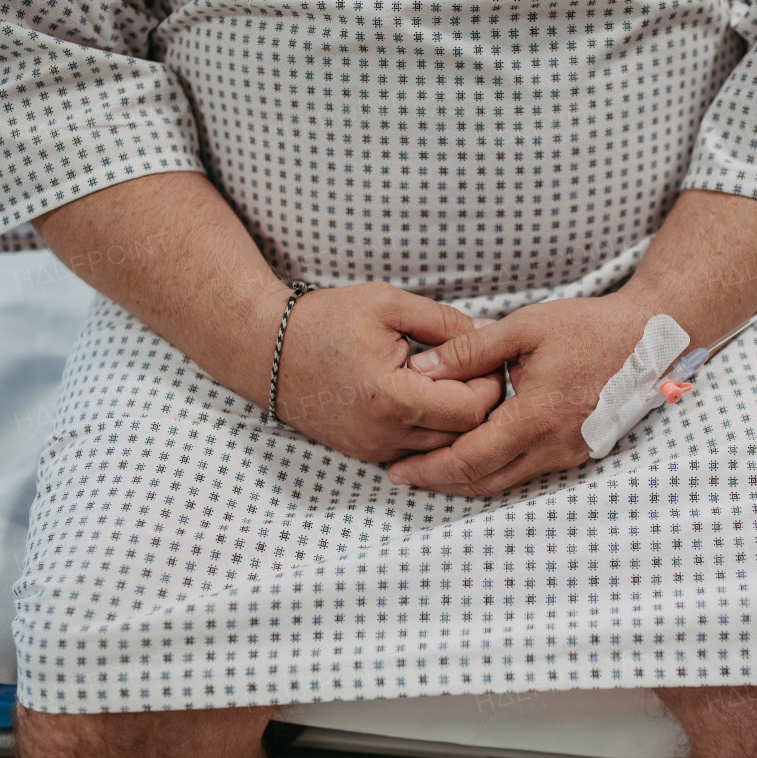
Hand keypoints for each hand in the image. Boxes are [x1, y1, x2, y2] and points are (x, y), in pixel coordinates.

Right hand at [268, 281, 504, 462]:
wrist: (266, 351)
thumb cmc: (326, 320)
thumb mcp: (390, 304)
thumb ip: (445, 323)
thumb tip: (490, 336)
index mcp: (392, 398)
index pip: (471, 409)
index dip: (490, 383)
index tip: (487, 357)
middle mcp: (384, 434)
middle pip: (463, 435)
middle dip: (480, 402)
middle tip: (478, 368)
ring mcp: (373, 449)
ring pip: (443, 449)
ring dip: (457, 419)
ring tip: (453, 381)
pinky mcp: (366, 453)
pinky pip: (417, 451)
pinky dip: (432, 429)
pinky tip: (427, 397)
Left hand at [386, 291, 656, 494]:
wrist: (649, 339)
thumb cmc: (587, 328)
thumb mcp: (524, 327)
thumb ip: (469, 350)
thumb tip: (419, 370)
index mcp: (536, 417)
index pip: (470, 459)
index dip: (428, 469)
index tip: (396, 468)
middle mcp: (552, 446)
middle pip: (483, 482)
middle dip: (438, 482)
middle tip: (401, 474)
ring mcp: (567, 454)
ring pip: (504, 483)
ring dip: (463, 480)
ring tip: (427, 470)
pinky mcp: (576, 452)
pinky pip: (525, 472)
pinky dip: (491, 471)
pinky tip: (470, 456)